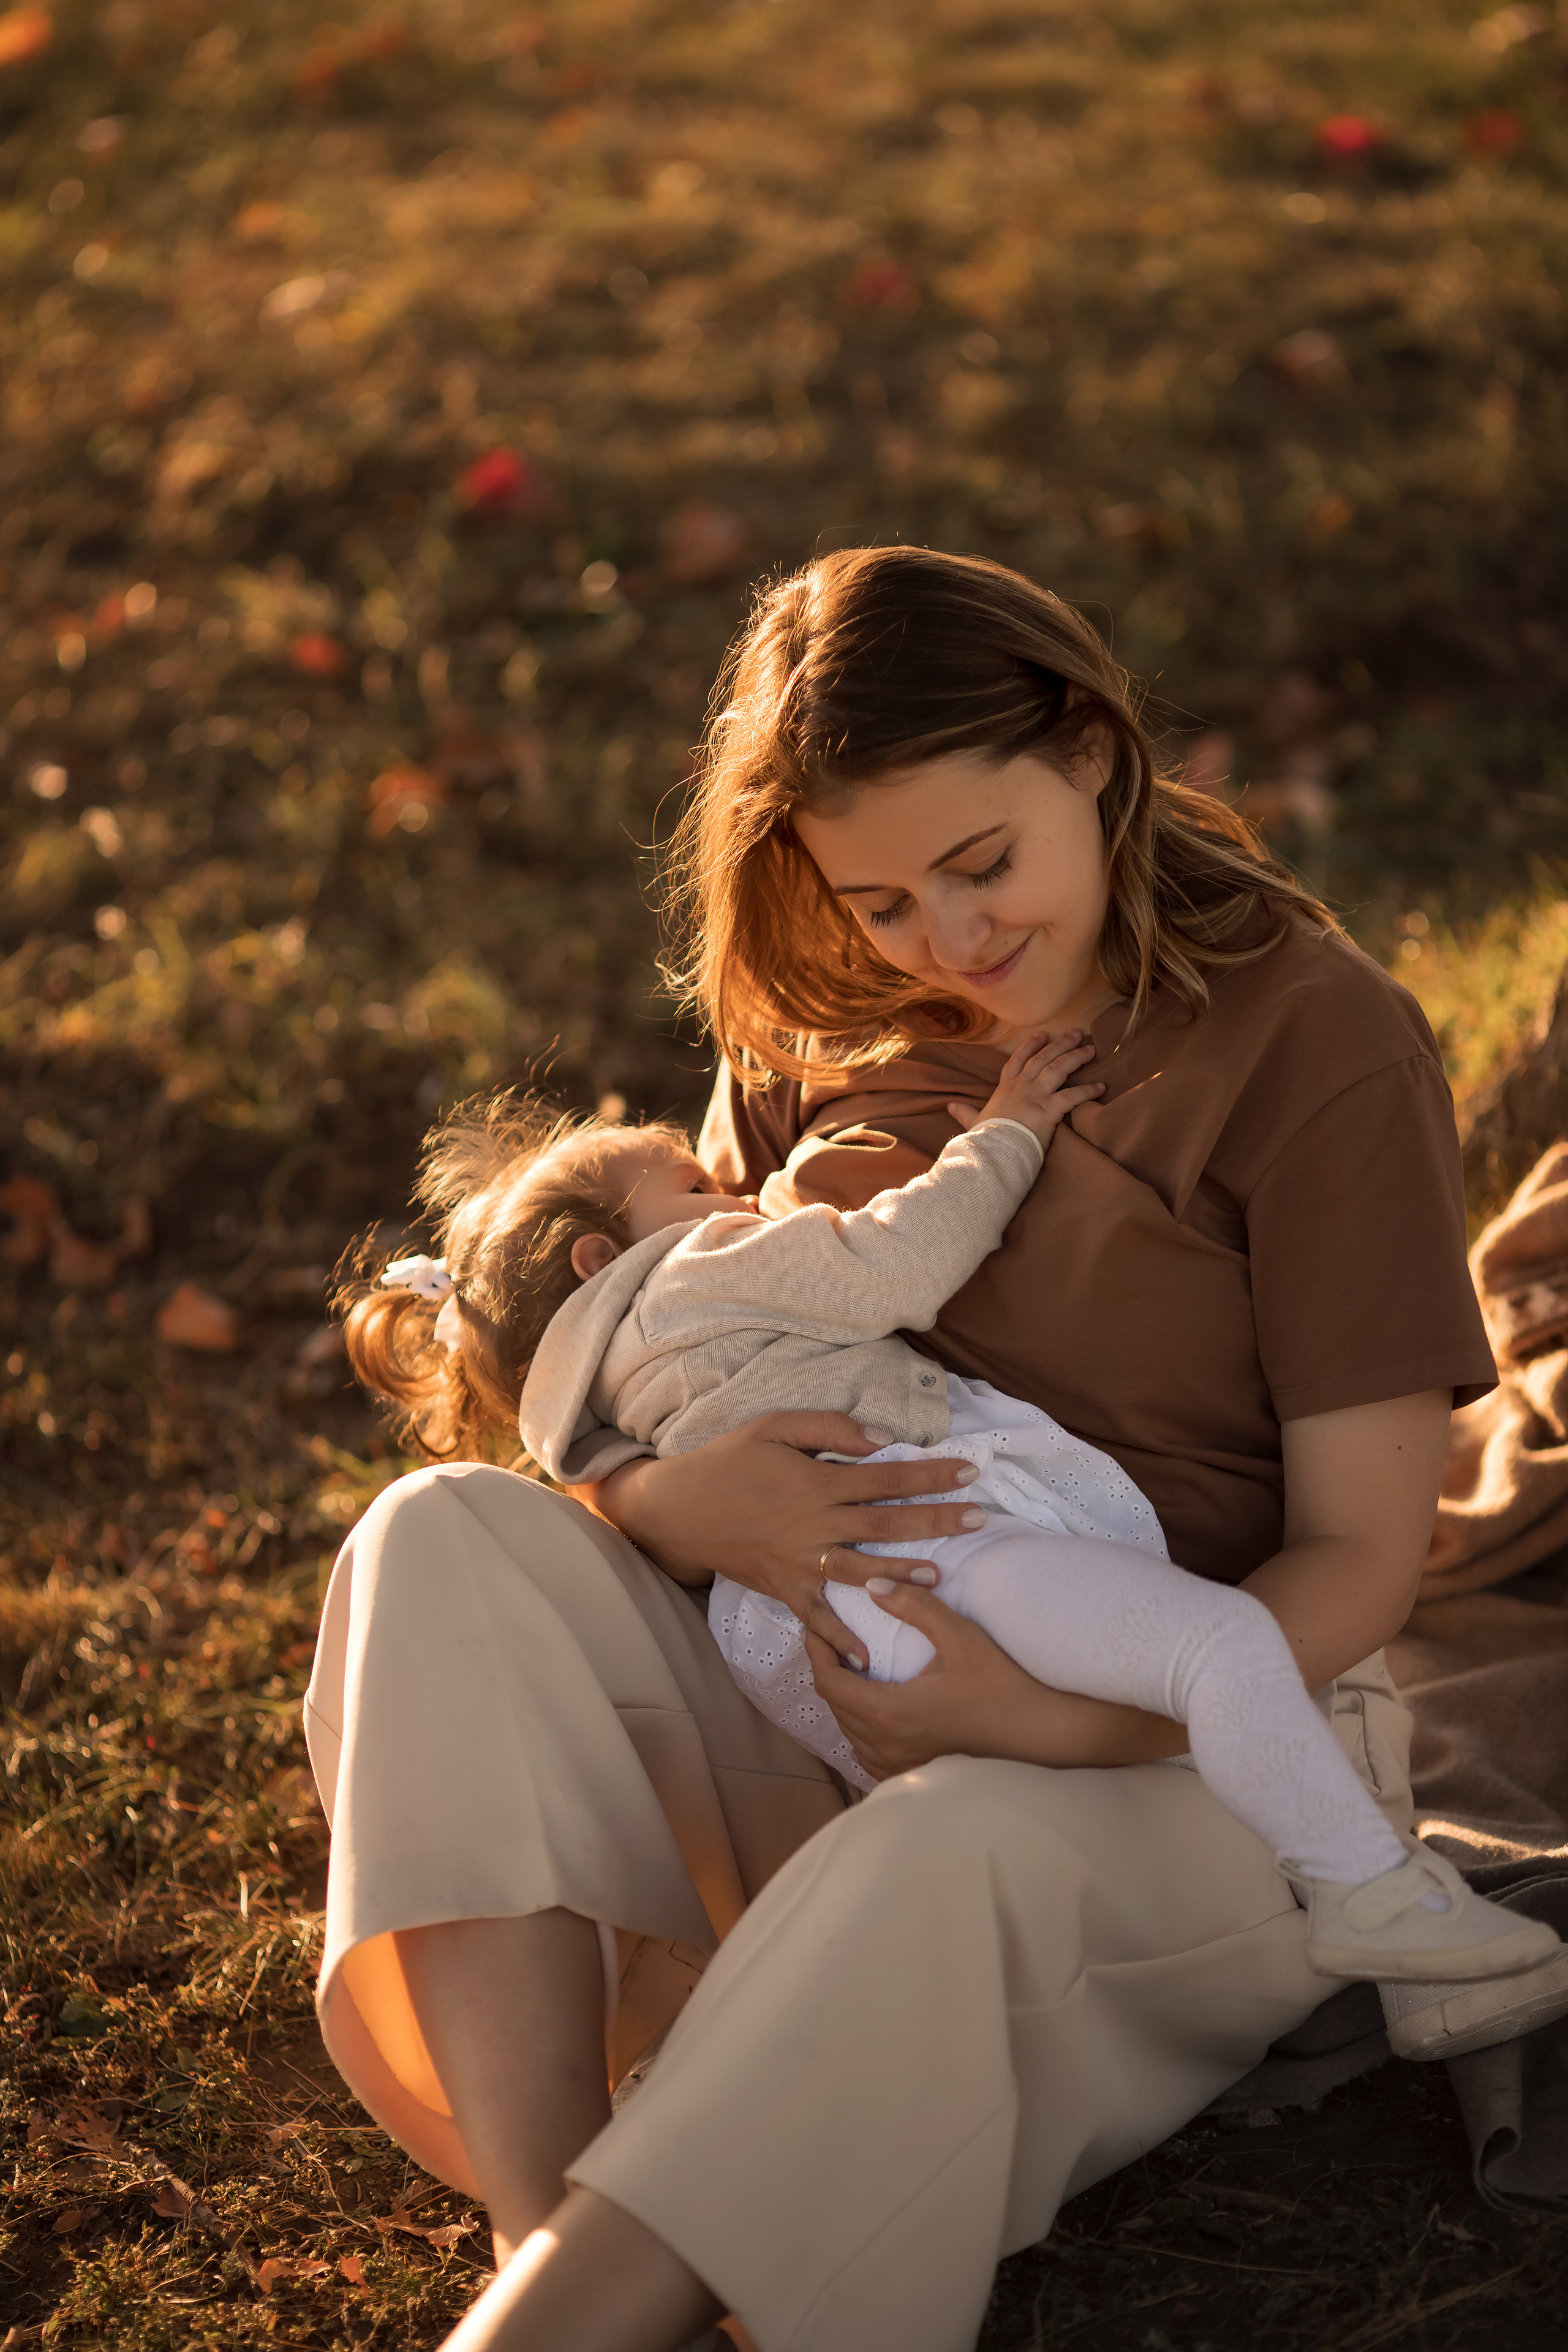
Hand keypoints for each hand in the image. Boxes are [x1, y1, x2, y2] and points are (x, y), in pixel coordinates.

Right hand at [591, 1413, 986, 1669]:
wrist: (678, 1508)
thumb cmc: (728, 1460)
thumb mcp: (775, 1427)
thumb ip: (830, 1429)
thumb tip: (881, 1440)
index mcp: (817, 1483)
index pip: (887, 1477)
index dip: (930, 1474)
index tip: (969, 1471)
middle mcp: (815, 1525)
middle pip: (886, 1524)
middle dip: (935, 1521)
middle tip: (979, 1518)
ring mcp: (800, 1560)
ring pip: (861, 1569)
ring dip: (901, 1572)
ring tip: (940, 1574)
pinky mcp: (784, 1587)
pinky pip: (817, 1615)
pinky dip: (839, 1637)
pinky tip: (867, 1656)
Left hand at [803, 1580, 1189, 1778]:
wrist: (1041, 1733)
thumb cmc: (1003, 1683)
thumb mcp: (961, 1637)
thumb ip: (915, 1606)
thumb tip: (872, 1586)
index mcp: (890, 1712)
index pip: (830, 1681)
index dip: (816, 1650)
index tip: (815, 1624)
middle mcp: (886, 1745)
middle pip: (833, 1705)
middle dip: (826, 1668)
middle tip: (828, 1636)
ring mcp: (900, 1764)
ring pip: (848, 1730)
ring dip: (841, 1698)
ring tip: (848, 1665)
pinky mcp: (915, 1772)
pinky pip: (867, 1751)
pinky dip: (859, 1725)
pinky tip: (873, 1705)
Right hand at [948, 1028, 1102, 1150]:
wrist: (993, 1151)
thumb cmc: (985, 1138)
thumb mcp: (973, 1122)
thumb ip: (964, 1113)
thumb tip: (949, 1106)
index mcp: (1005, 1089)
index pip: (1017, 1061)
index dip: (1030, 1046)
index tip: (1043, 1035)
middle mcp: (1022, 1087)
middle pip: (1043, 1058)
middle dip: (1060, 1044)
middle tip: (1076, 1033)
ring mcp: (1036, 1095)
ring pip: (1058, 1068)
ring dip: (1075, 1058)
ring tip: (1090, 1050)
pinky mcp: (1049, 1109)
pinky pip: (1072, 1096)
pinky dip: (1087, 1091)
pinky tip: (1101, 1087)